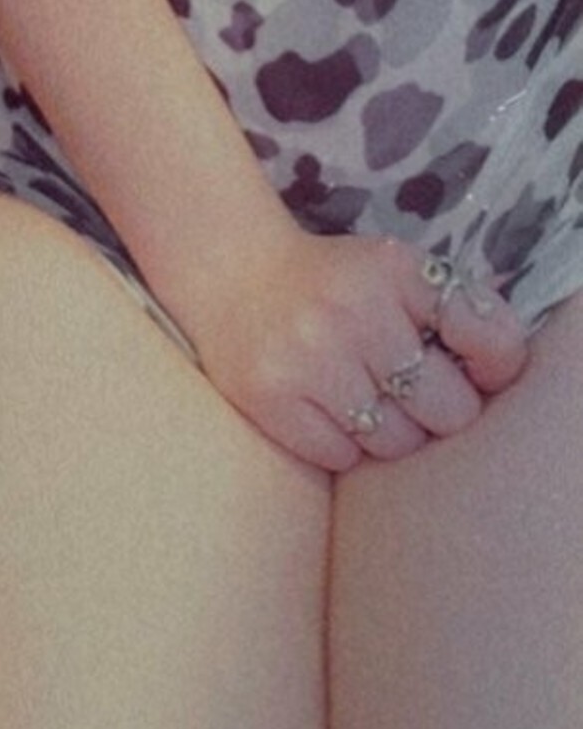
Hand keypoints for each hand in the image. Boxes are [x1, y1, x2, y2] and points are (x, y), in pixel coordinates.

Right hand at [184, 230, 528, 472]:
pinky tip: (326, 408)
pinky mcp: (272, 397)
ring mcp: (310, 357)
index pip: (483, 335)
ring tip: (365, 399)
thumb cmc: (331, 282)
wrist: (230, 271)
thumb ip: (456, 311)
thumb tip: (498, 375)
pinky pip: (342, 456)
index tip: (476, 371)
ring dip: (390, 432)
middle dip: (437, 409)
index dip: (492, 365)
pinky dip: (343, 444)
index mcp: (397, 271)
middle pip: (447, 409)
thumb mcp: (396, 272)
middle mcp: (355, 310)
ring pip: (394, 441)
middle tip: (410, 392)